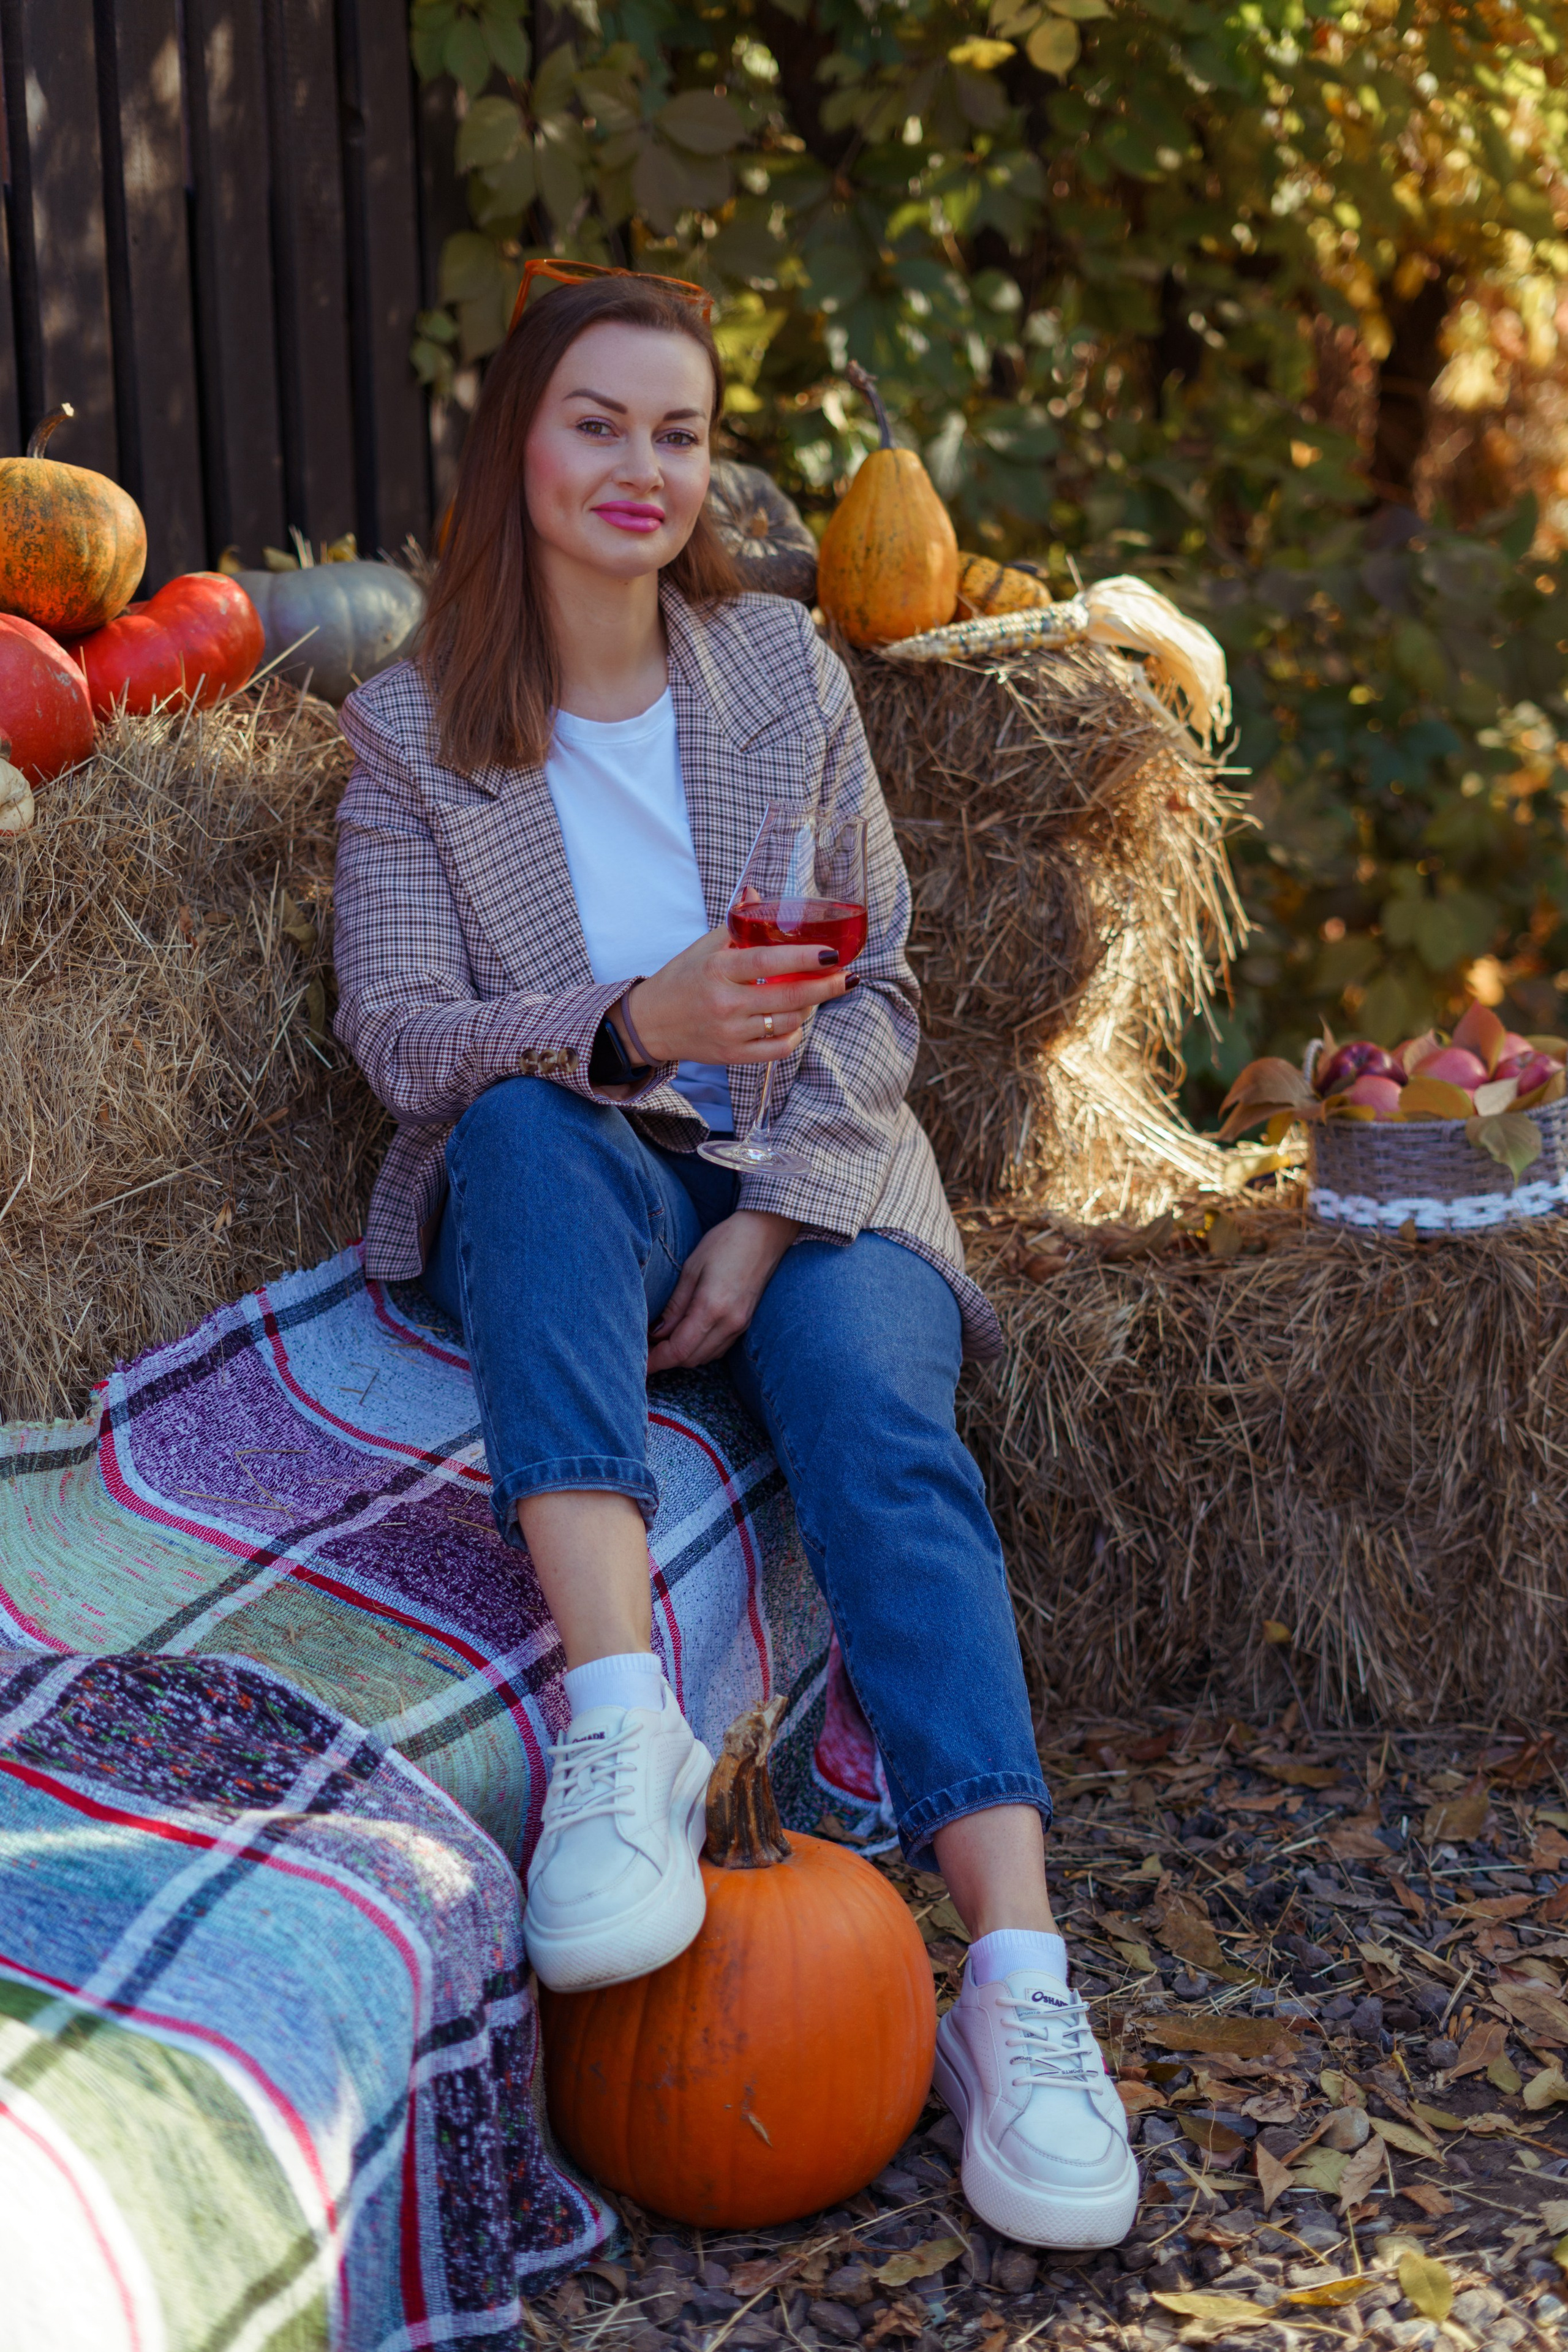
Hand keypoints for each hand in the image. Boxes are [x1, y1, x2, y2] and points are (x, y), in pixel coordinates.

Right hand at [616, 925, 848, 1068]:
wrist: (650, 1023)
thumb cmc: (682, 979)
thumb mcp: (703, 947)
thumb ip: (735, 924)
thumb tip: (756, 893)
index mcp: (717, 969)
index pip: (768, 961)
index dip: (804, 958)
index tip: (832, 953)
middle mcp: (724, 1002)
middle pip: (787, 997)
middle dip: (825, 987)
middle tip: (846, 977)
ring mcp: (729, 1032)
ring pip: (787, 1022)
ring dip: (810, 1009)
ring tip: (817, 995)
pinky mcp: (732, 1056)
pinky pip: (777, 1049)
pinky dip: (793, 1035)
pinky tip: (796, 1022)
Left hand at [647, 1209, 798, 1371]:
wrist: (765, 1233)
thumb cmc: (726, 1242)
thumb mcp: (691, 1268)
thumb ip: (674, 1306)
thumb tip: (656, 1333)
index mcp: (712, 1307)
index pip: (679, 1350)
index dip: (656, 1361)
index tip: (639, 1365)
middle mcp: (729, 1323)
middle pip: (690, 1359)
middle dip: (665, 1360)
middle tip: (644, 1349)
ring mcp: (740, 1325)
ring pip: (704, 1357)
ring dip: (681, 1356)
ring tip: (661, 1342)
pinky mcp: (745, 1323)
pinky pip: (718, 1349)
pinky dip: (698, 1349)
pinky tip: (685, 1336)